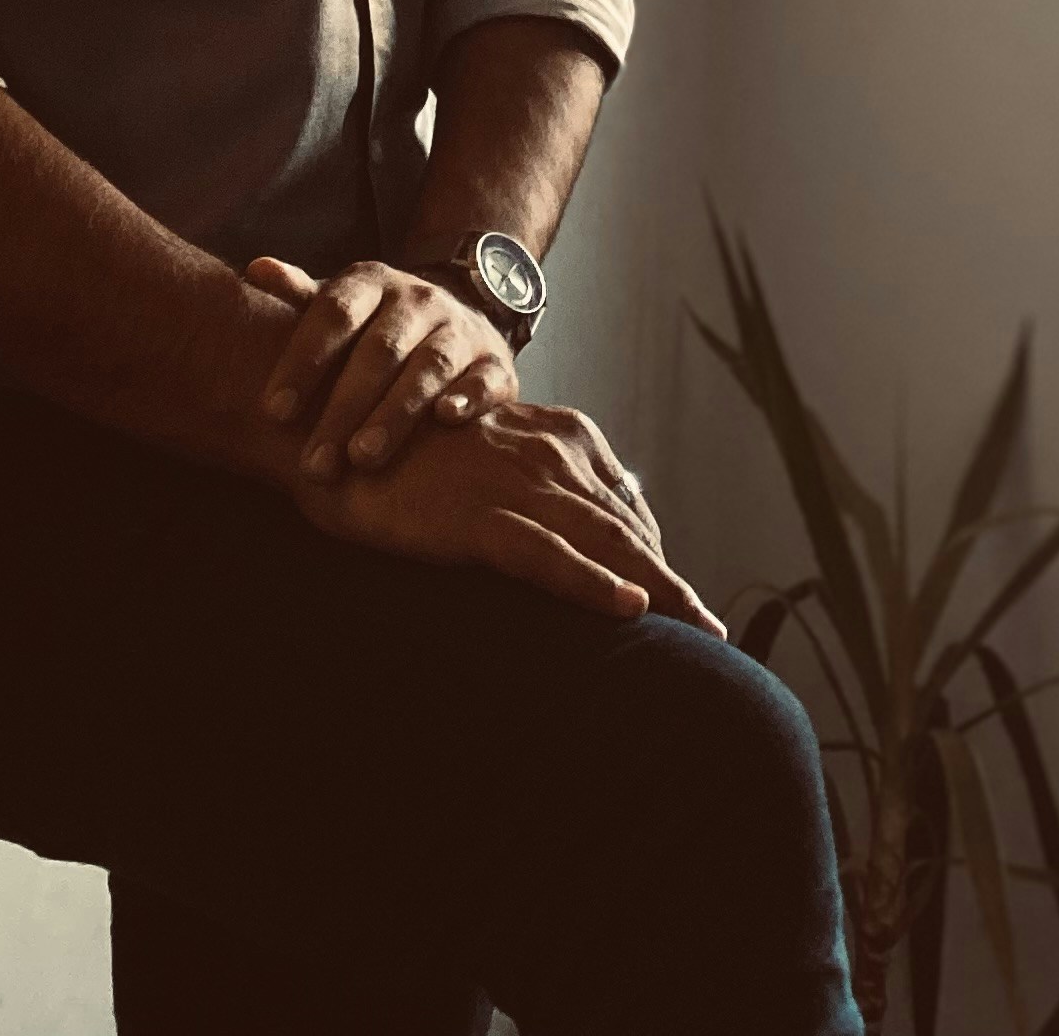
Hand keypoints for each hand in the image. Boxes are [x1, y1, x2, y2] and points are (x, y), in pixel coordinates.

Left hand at [243, 254, 520, 480]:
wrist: (458, 314)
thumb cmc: (376, 326)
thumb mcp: (339, 304)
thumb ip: (299, 295)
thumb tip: (256, 269)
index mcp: (371, 283)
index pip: (334, 315)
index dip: (303, 362)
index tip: (273, 412)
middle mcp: (417, 301)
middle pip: (379, 351)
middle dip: (343, 408)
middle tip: (314, 464)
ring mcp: (458, 330)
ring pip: (429, 366)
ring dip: (396, 412)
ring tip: (364, 458)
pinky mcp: (494, 363)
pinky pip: (484, 378)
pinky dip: (468, 397)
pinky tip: (446, 418)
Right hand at [294, 391, 723, 631]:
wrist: (341, 427)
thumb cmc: (408, 450)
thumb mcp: (485, 461)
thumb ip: (529, 484)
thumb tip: (563, 525)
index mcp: (561, 437)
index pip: (623, 508)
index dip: (655, 555)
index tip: (684, 600)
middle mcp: (554, 456)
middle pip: (630, 530)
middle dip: (674, 583)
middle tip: (717, 631)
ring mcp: (521, 486)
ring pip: (607, 545)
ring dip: (660, 591)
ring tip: (702, 632)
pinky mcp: (484, 518)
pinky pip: (550, 558)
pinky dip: (593, 584)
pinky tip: (628, 609)